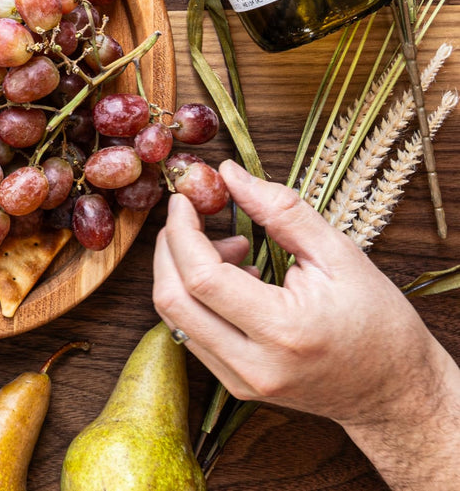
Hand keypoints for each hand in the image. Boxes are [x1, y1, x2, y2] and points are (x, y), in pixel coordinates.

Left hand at [152, 160, 455, 427]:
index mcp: (283, 331)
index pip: (202, 277)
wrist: (396, 391)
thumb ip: (282, 210)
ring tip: (232, 248)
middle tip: (192, 216)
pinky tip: (235, 278)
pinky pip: (191, 334)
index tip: (184, 198)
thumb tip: (229, 174)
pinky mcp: (235, 385)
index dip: (182, 231)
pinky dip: (196, 297)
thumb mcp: (339, 255)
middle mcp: (253, 365)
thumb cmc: (379, 322)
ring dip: (182, 272)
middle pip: (172, 301)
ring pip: (174, 320)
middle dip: (170, 248)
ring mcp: (240, 381)